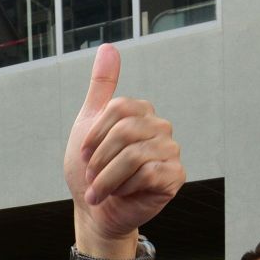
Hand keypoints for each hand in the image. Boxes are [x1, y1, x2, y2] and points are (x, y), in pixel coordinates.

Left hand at [63, 45, 183, 258]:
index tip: (84, 155)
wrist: (96, 212)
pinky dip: (125, 187)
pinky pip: (149, 174)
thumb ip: (102, 87)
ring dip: (108, 178)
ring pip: (134, 155)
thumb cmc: (92, 171)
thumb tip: (109, 47)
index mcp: (141, 112)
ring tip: (100, 190)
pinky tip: (121, 195)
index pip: (118, 109)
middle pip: (125, 132)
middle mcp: (160, 127)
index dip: (95, 135)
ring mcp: (170, 151)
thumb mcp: (88, 124)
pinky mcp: (175, 176)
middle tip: (92, 176)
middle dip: (100, 160)